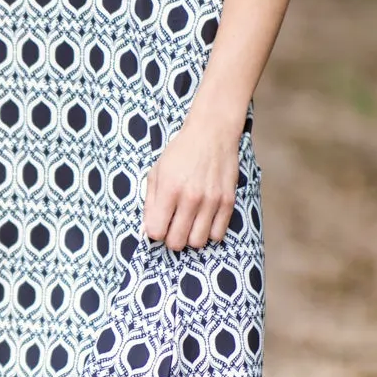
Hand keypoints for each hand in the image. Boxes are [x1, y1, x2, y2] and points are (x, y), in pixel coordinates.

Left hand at [142, 114, 241, 251]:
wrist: (212, 133)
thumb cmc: (181, 152)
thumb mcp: (156, 172)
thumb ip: (150, 202)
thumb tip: (147, 230)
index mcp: (170, 189)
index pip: (156, 232)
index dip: (155, 231)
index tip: (158, 223)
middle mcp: (191, 197)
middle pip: (177, 242)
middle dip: (171, 238)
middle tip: (172, 226)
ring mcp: (212, 201)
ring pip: (198, 242)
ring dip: (190, 237)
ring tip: (188, 224)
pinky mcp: (228, 201)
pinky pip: (218, 234)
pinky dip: (209, 232)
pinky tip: (203, 220)